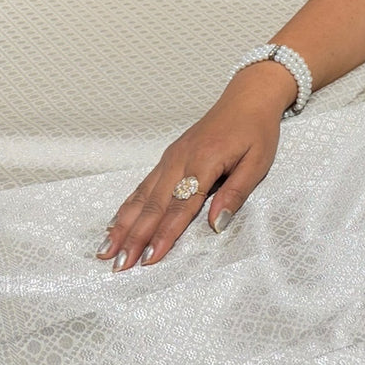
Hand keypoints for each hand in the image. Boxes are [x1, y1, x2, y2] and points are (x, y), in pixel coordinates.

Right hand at [97, 62, 296, 269]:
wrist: (247, 98)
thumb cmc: (257, 131)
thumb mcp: (258, 162)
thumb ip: (236, 193)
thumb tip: (217, 225)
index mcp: (204, 162)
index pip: (181, 207)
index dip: (164, 235)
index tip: (149, 259)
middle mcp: (180, 160)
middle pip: (153, 206)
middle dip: (134, 238)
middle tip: (119, 266)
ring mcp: (171, 158)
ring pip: (141, 197)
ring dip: (123, 226)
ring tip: (106, 251)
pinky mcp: (168, 158)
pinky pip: (143, 186)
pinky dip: (127, 207)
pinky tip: (115, 224)